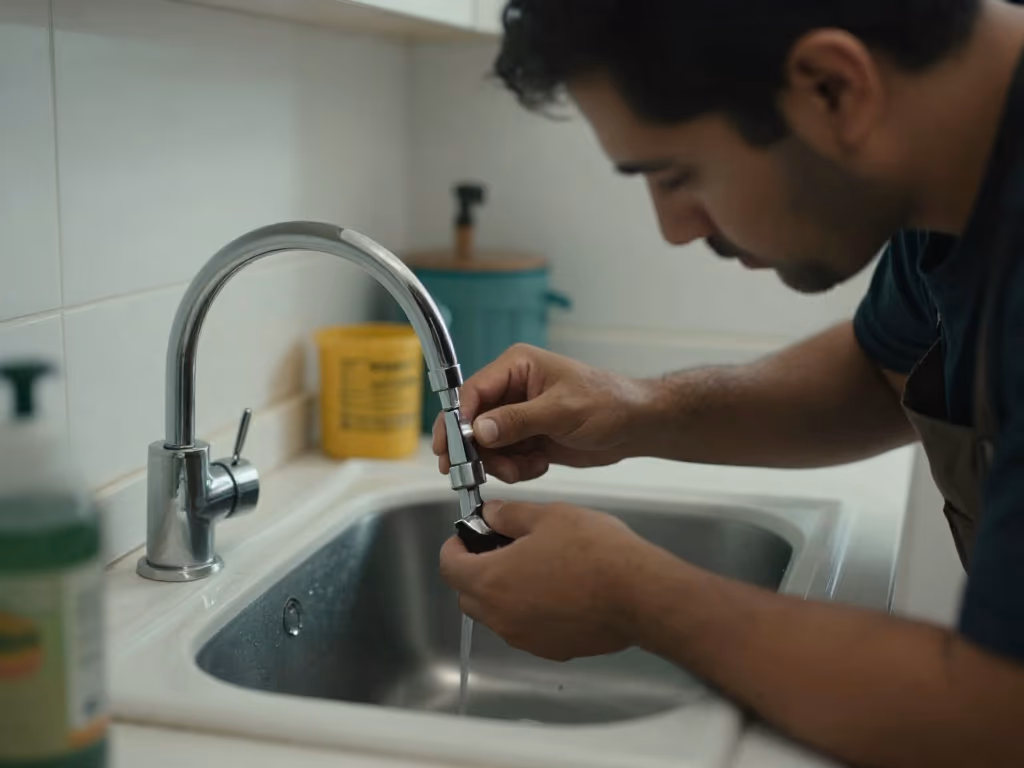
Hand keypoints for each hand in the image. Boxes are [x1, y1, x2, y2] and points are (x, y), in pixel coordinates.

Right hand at [432, 344, 653, 483]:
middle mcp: (512, 389)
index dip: (456, 420)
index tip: (450, 447)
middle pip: (472, 421)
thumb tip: (478, 429)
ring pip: (486, 445)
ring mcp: (517, 415)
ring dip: (501, 463)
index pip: (472, 391)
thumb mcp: (561, 411)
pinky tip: (540, 465)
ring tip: (525, 468)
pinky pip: (505, 458)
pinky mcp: (526, 437)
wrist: (635, 426)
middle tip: (475, 471)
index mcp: (517, 367)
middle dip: (477, 449)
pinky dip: (517, 468)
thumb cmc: (608, 403)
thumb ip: (518, 421)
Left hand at [439, 500, 656, 660]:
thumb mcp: (547, 516)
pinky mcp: (551, 649)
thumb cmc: (595, 553)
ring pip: (497, 614)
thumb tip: (492, 514)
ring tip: (534, 566)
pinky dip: (529, 611)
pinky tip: (556, 589)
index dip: (455, 546)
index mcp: (491, 580)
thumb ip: (509, 515)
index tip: (468, 534)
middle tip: (500, 546)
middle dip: (476, 570)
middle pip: (468, 594)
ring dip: (503, 592)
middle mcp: (501, 616)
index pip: (449, 566)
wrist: (639, 594)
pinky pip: (525, 629)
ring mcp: (525, 638)